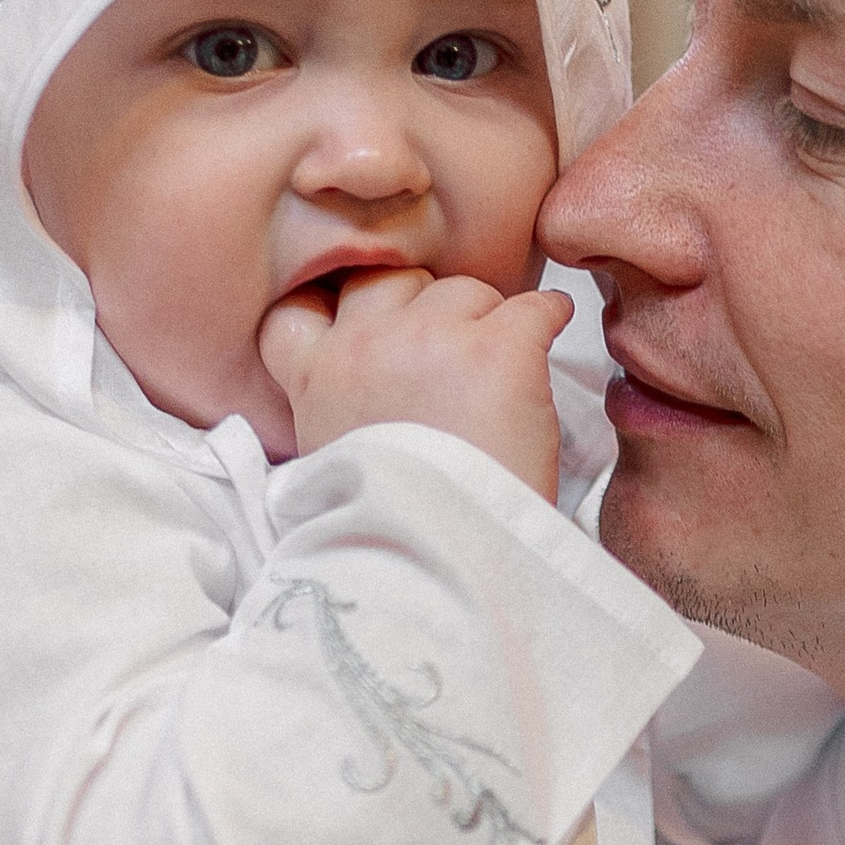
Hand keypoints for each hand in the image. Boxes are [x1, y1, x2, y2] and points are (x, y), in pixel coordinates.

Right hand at [261, 270, 573, 500]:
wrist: (439, 563)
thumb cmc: (395, 528)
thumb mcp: (333, 465)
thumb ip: (340, 408)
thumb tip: (378, 394)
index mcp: (315, 377)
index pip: (298, 307)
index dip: (335, 306)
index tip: (367, 325)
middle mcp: (364, 343)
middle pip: (394, 281)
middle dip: (423, 308)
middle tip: (450, 360)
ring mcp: (430, 338)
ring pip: (466, 291)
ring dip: (487, 325)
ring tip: (498, 383)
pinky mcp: (498, 349)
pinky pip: (535, 307)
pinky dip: (547, 322)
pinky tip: (545, 351)